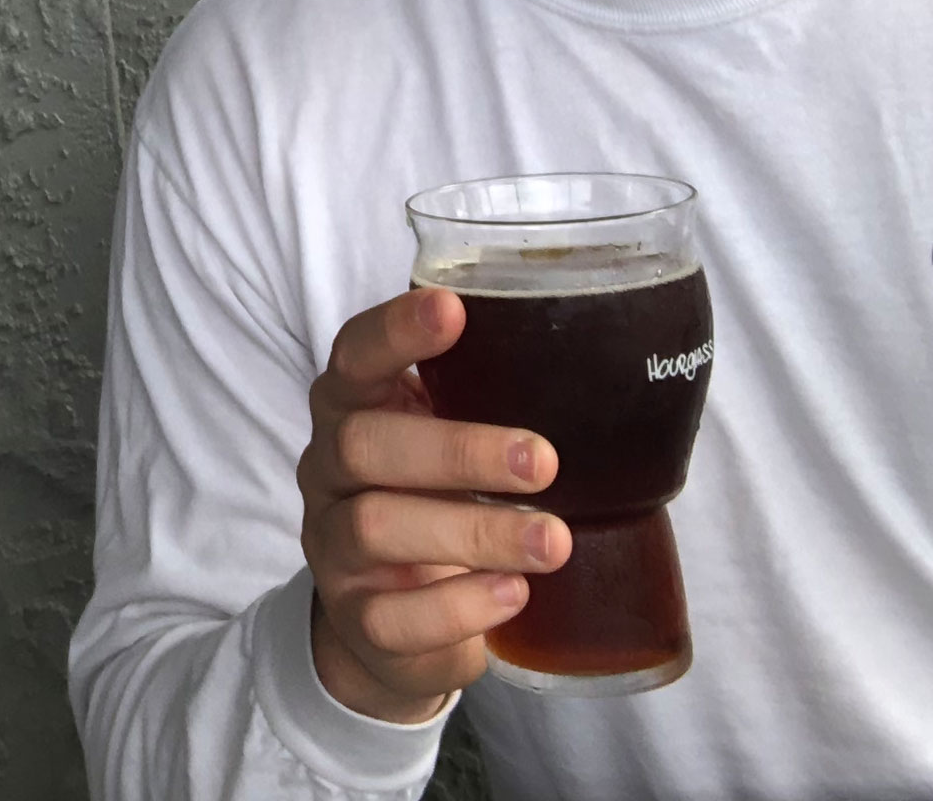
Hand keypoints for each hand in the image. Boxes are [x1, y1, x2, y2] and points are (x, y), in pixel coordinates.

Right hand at [297, 286, 566, 722]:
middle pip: (363, 443)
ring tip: (554, 542)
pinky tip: (513, 595)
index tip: (453, 310)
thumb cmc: (436, 503)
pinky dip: (458, 605)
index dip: (394, 331)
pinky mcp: (354, 617)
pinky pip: (391, 615)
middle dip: (456, 449)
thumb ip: (484, 402)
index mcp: (353, 408)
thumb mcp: (447, 443)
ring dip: (474, 532)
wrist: (390, 621)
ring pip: (376, 526)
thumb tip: (604, 360)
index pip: (354, 356)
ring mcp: (332, 545)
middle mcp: (328, 469)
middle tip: (542, 460)